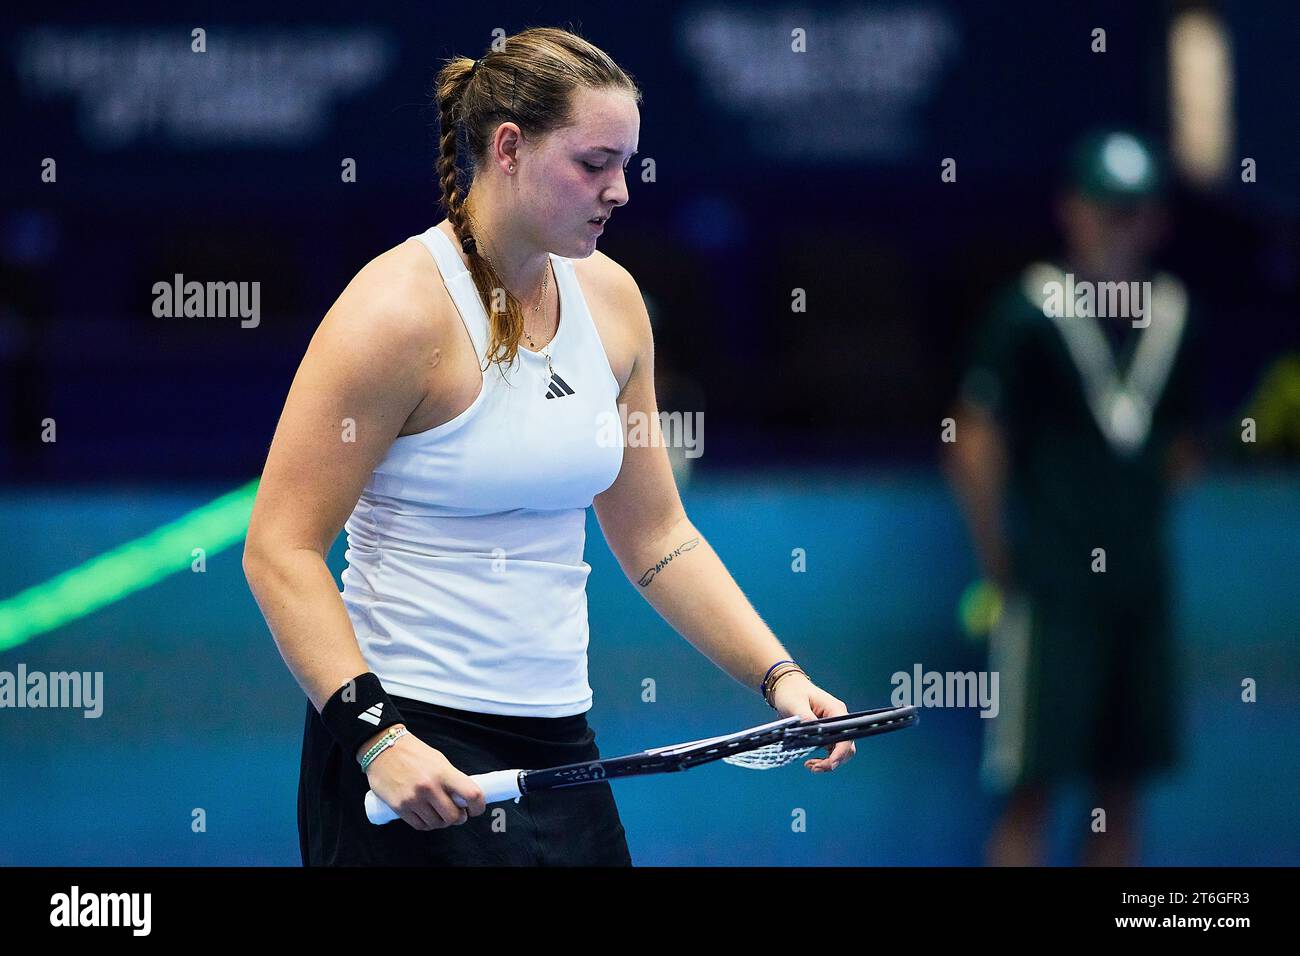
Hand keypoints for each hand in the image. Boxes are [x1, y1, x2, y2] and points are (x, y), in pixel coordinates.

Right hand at [363, 732, 486, 829]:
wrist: (382, 748)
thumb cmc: (413, 753)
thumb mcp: (438, 760)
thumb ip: (451, 778)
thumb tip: (464, 798)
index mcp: (443, 772)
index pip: (471, 794)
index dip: (478, 806)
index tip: (476, 809)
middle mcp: (429, 787)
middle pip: (454, 816)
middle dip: (458, 818)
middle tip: (457, 814)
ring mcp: (413, 799)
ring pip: (436, 824)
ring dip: (441, 822)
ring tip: (439, 814)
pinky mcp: (399, 807)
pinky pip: (419, 825)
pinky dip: (426, 824)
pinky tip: (427, 817)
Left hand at [768, 674, 855, 772]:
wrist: (786, 688)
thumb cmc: (792, 692)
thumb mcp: (796, 704)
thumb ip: (805, 719)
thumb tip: (811, 736)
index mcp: (836, 710)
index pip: (845, 735)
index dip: (840, 753)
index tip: (830, 764)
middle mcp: (838, 720)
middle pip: (846, 747)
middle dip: (833, 761)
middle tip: (815, 768)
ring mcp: (832, 728)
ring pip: (838, 752)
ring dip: (827, 763)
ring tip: (810, 766)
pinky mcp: (825, 733)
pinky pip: (828, 751)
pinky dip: (822, 759)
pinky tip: (810, 763)